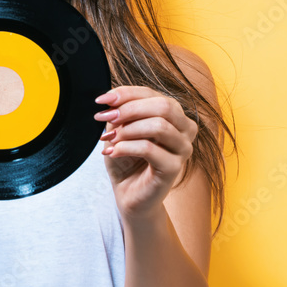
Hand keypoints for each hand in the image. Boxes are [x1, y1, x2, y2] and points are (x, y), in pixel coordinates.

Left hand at [93, 86, 198, 220]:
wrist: (128, 192)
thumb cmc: (126, 158)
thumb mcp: (119, 129)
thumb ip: (119, 112)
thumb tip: (110, 98)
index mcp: (174, 114)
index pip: (152, 94)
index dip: (125, 93)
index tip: (101, 101)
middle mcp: (185, 130)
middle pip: (163, 106)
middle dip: (129, 109)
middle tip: (105, 118)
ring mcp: (183, 149)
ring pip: (160, 126)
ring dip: (128, 129)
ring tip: (109, 138)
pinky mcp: (175, 168)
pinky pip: (150, 149)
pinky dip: (126, 147)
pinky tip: (111, 152)